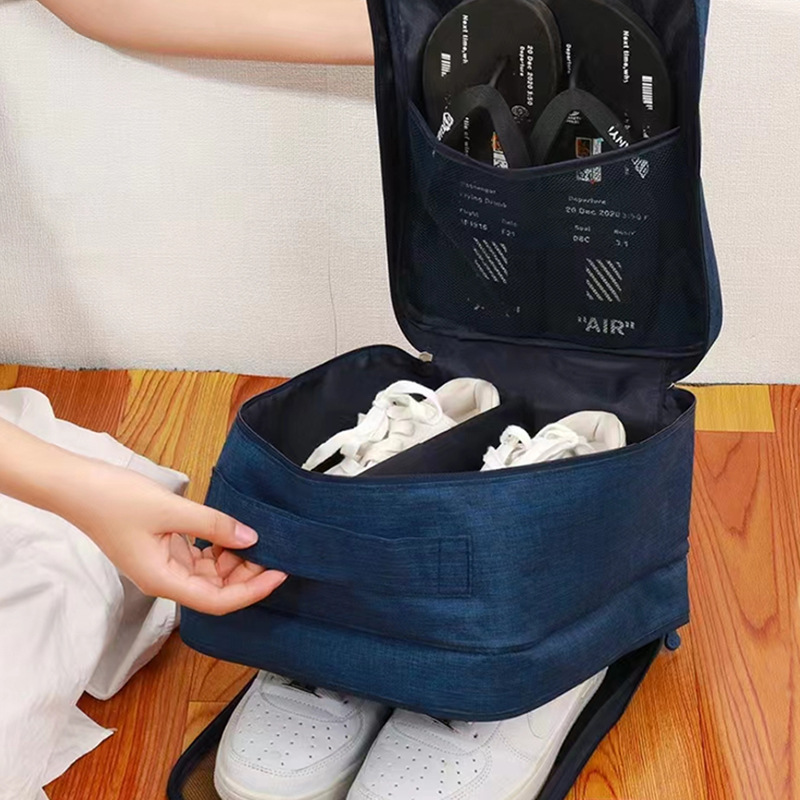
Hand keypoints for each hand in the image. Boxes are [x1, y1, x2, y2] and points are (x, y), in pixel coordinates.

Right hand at [60, 459, 287, 614]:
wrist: (77, 487)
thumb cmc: (115, 500)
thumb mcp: (171, 510)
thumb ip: (213, 525)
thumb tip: (251, 538)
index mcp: (163, 580)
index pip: (217, 601)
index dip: (252, 591)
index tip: (279, 575)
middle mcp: (164, 579)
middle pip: (216, 590)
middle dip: (247, 574)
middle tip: (275, 550)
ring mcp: (164, 565)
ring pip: (210, 575)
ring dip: (234, 561)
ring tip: (257, 539)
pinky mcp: (164, 549)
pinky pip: (199, 558)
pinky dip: (219, 548)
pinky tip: (232, 533)